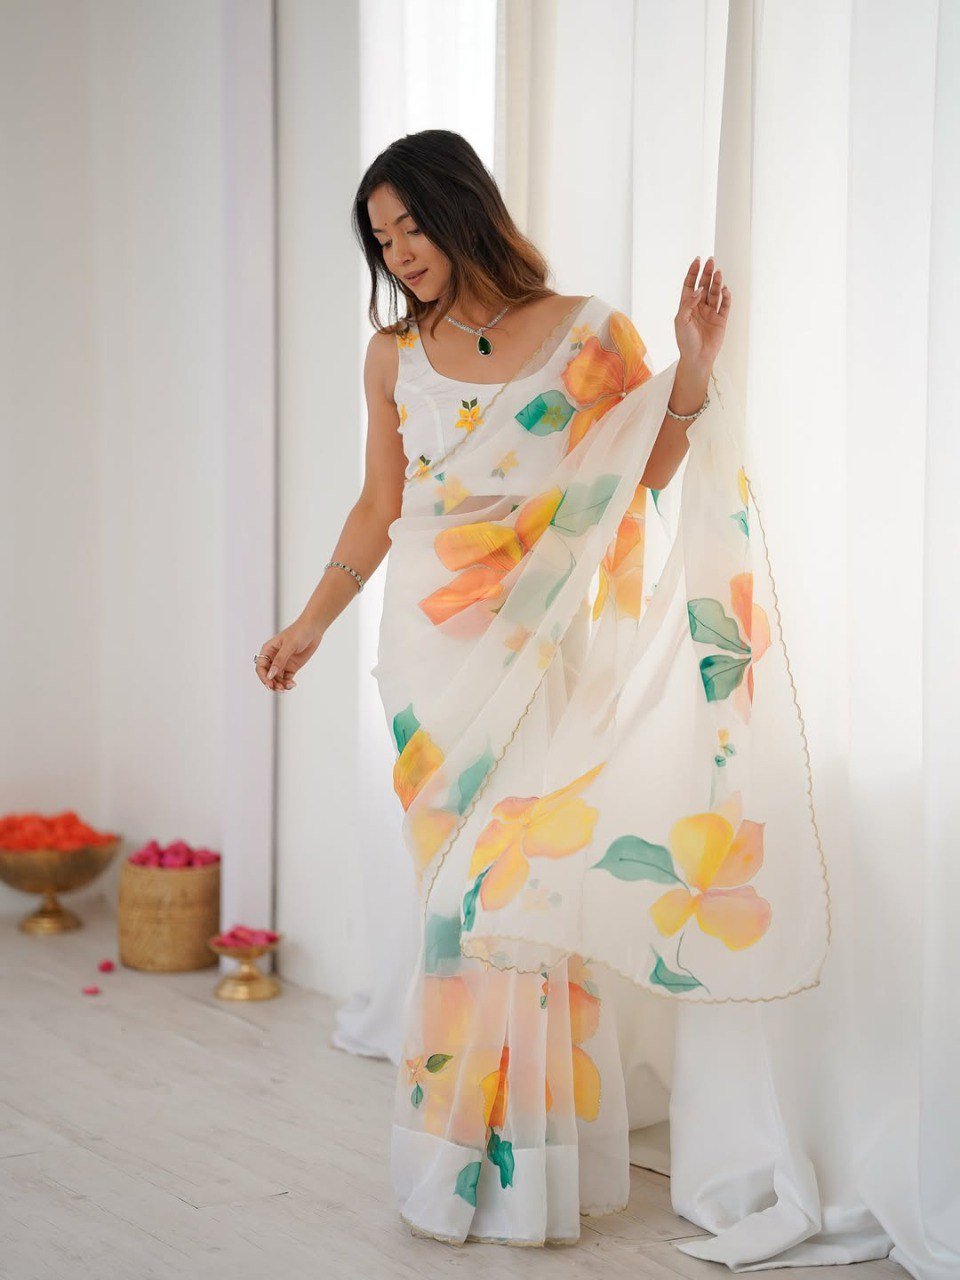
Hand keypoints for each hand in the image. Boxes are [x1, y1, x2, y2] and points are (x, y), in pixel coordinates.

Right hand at [254, 615, 324, 692]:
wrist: (314, 629)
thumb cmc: (299, 632)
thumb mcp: (289, 645)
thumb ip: (280, 660)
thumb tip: (270, 675)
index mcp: (268, 650)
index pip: (261, 666)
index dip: (263, 677)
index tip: (269, 684)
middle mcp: (273, 658)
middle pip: (268, 675)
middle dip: (272, 683)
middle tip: (280, 689)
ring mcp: (282, 663)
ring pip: (277, 679)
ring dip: (280, 685)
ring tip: (287, 687)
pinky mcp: (291, 667)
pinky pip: (286, 678)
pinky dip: (288, 683)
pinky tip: (293, 684)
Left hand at [674, 255, 730, 376]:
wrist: (696, 358)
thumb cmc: (685, 341)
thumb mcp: (681, 320)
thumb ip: (688, 303)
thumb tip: (699, 289)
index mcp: (687, 306)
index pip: (690, 285)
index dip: (693, 272)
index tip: (697, 260)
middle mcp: (699, 307)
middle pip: (704, 285)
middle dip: (707, 273)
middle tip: (711, 261)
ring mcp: (710, 312)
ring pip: (714, 293)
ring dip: (717, 283)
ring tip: (719, 273)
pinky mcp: (721, 320)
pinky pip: (725, 305)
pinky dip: (726, 297)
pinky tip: (725, 290)